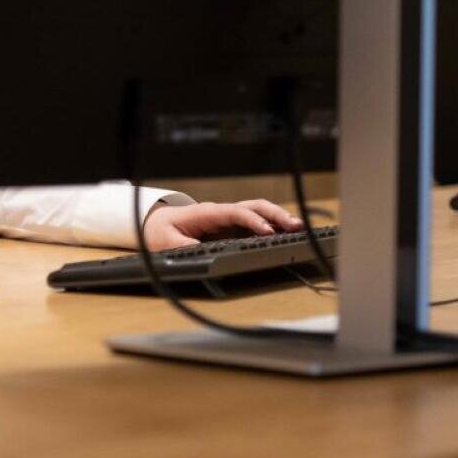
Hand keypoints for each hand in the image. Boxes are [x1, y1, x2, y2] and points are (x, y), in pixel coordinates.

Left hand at [142, 199, 303, 250]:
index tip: (267, 231)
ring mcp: (230, 220)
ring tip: (298, 227)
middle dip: (275, 214)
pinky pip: (256, 223)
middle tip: (294, 226)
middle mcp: (223, 213)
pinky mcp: (233, 228)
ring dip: (278, 218)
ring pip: (259, 212)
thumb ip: (180, 246)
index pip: (235, 212)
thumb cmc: (162, 231)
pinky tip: (288, 233)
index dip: (252, 221)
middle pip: (253, 207)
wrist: (159, 225)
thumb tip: (195, 250)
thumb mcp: (165, 241)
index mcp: (208, 213)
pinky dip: (274, 226)